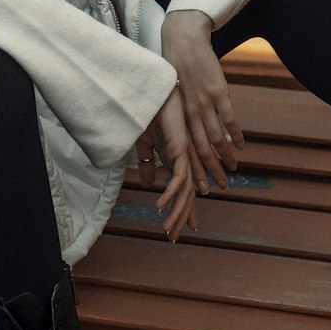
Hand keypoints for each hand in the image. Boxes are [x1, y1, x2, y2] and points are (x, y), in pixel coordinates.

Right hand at [135, 85, 198, 242]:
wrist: (153, 93)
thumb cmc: (149, 113)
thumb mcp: (144, 145)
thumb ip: (147, 165)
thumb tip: (148, 186)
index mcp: (175, 159)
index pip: (181, 189)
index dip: (182, 208)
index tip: (181, 228)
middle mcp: (183, 160)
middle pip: (186, 195)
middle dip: (181, 216)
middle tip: (173, 237)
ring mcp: (183, 156)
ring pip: (184, 190)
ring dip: (176, 211)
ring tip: (167, 229)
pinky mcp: (180, 149)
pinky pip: (178, 177)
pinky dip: (170, 193)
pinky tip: (160, 205)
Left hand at [161, 9, 244, 191]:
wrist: (183, 41)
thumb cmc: (176, 68)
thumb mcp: (173, 95)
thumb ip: (181, 116)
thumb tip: (188, 134)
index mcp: (177, 115)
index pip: (186, 149)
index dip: (194, 169)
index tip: (201, 186)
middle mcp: (189, 113)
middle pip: (202, 149)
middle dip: (212, 170)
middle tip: (222, 186)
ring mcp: (204, 103)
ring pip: (216, 138)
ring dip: (226, 156)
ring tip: (233, 168)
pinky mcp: (218, 92)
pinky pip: (229, 119)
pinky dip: (236, 134)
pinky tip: (241, 146)